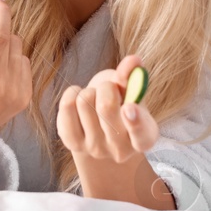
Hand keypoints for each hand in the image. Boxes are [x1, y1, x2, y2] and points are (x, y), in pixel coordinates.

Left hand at [58, 53, 159, 167]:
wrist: (101, 127)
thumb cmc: (122, 104)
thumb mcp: (131, 92)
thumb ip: (132, 77)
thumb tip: (134, 60)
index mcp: (145, 137)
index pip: (142, 134)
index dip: (135, 121)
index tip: (129, 107)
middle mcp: (120, 150)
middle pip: (106, 107)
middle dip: (106, 87)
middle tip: (108, 88)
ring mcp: (95, 149)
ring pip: (84, 103)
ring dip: (90, 91)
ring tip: (95, 97)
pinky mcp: (73, 144)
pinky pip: (66, 109)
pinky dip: (71, 94)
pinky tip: (78, 98)